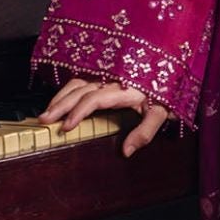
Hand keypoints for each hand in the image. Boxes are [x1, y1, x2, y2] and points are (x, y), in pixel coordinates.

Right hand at [37, 75, 176, 156]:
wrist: (175, 67)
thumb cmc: (168, 91)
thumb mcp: (161, 114)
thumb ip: (144, 132)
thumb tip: (126, 151)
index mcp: (125, 88)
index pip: (95, 98)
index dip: (78, 111)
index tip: (65, 126)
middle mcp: (113, 78)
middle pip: (80, 89)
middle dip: (59, 104)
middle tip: (43, 119)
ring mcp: (108, 73)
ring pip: (78, 81)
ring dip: (60, 96)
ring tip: (46, 111)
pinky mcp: (106, 72)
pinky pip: (83, 78)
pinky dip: (68, 89)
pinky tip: (59, 98)